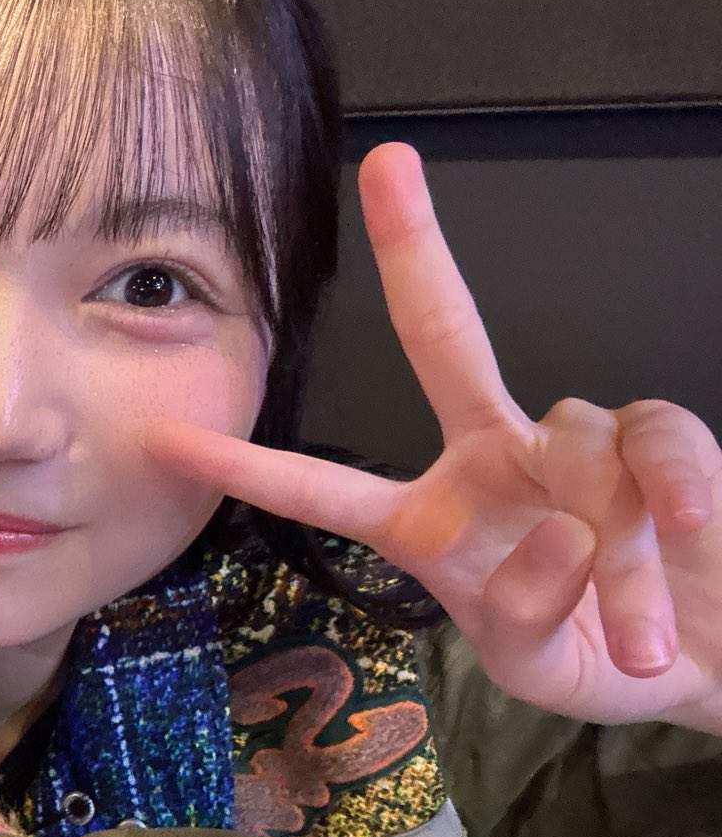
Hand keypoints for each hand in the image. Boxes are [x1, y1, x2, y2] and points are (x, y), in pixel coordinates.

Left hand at [146, 143, 721, 732]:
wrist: (710, 663)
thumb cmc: (605, 659)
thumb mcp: (546, 672)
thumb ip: (526, 622)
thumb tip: (556, 535)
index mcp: (430, 523)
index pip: (325, 491)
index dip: (249, 469)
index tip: (169, 439)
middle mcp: (492, 461)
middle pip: (444, 336)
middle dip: (414, 249)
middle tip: (387, 165)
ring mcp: (574, 447)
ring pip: (577, 444)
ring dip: (616, 554)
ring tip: (640, 638)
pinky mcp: (659, 444)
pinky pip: (657, 438)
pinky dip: (679, 486)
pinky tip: (688, 532)